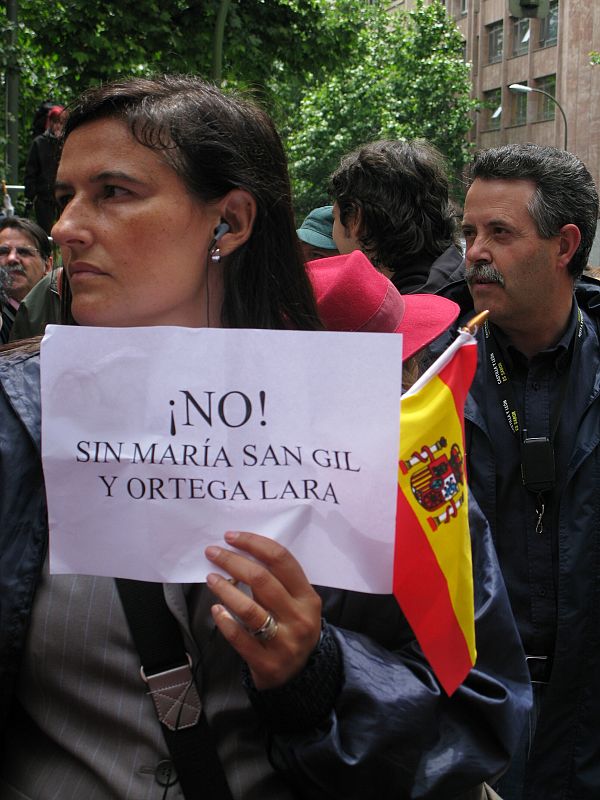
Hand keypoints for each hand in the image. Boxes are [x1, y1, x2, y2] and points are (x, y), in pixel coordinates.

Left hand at [205, 531, 321, 689]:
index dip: (254, 544)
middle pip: (262, 580)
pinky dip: (226, 622)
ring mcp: (284, 642)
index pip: (281, 560)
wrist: (303, 676)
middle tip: (213, 553)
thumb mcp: (297, 604)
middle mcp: (299, 617)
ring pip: (250, 609)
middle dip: (233, 561)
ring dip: (226, 590)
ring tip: (211, 578)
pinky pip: (241, 638)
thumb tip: (241, 553)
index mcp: (308, 597)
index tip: (231, 537)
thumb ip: (278, 582)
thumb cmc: (293, 629)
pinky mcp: (268, 663)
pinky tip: (216, 610)